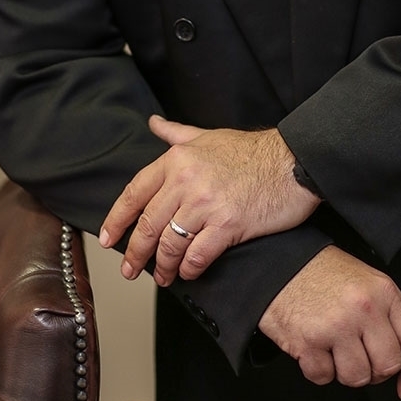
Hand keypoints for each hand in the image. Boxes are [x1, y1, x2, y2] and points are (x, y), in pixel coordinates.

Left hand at [99, 115, 319, 285]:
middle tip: (130, 270)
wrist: (292, 162)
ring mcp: (206, 203)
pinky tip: (189, 272)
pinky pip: (197, 255)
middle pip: (148, 224)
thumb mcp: (209, 136)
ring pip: (169, 244)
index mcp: (177, 159)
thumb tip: (153, 124)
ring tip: (164, 277)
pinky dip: (189, 268)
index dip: (117, 219)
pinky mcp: (227, 224)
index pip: (135, 192)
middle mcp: (186, 180)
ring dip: (163, 267)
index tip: (108, 238)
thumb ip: (177, 133)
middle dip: (135, 253)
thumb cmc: (252, 151)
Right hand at [258, 246, 400, 400]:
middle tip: (359, 358)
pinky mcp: (309, 341)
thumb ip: (384, 312)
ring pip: (358, 378)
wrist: (278, 260)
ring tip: (333, 347)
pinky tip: (313, 345)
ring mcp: (337, 325)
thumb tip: (399, 354)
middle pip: (387, 366)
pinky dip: (317, 368)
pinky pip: (324, 377)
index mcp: (382, 291)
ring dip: (344, 371)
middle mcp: (363, 308)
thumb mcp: (363, 279)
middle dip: (374, 370)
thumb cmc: (319, 270)